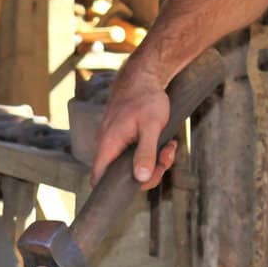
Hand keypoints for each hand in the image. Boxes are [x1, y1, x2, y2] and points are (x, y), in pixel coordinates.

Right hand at [91, 67, 178, 189]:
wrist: (143, 76)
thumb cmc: (146, 98)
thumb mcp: (151, 127)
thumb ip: (145, 153)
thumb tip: (140, 178)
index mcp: (108, 145)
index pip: (98, 178)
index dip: (111, 190)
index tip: (136, 187)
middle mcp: (108, 146)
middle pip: (122, 176)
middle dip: (148, 173)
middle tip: (166, 159)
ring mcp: (115, 142)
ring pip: (132, 165)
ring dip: (154, 162)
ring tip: (169, 147)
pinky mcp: (124, 138)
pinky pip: (136, 155)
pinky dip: (152, 153)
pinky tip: (165, 143)